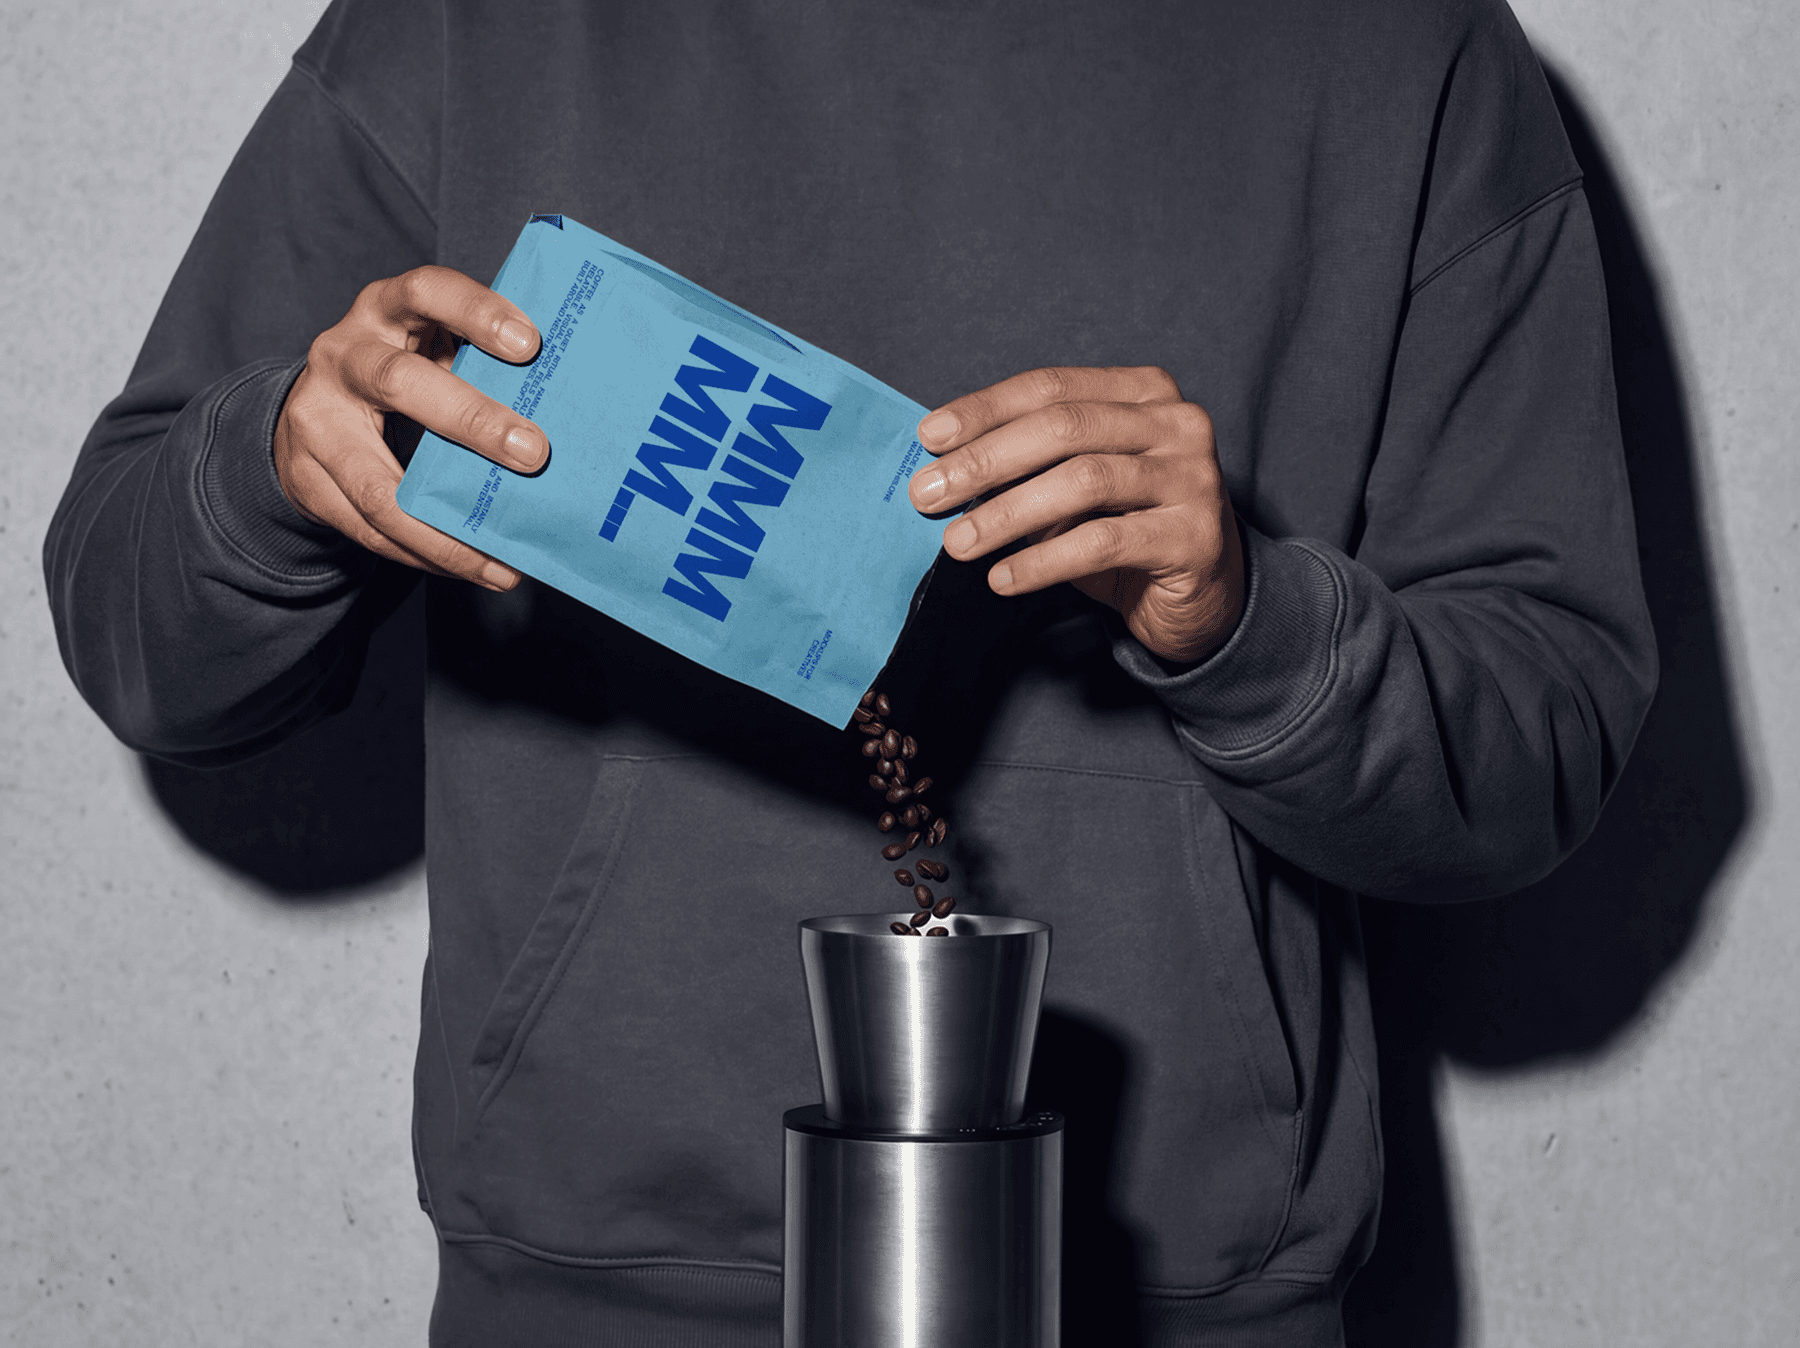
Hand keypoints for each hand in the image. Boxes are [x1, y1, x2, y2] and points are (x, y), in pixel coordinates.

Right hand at [274, 265, 546, 589]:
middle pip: (399, 382)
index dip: (476, 313)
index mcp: (386, 310)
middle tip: (534, 453)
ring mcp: (317, 420)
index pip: (427, 290)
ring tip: (502, 561)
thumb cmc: (407, 374)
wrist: (314, 415)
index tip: (531, 343)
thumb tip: (576, 411)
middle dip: (470, 420)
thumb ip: (485, 368)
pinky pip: (369, 528)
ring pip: (375, 482)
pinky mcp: (307, 480)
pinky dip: (427, 553)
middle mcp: (345, 356)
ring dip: (444, 527)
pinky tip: (474, 567)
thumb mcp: (435, 350)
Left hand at [907, 366, 1245, 664]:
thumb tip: (943, 467)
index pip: (1052, 388)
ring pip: (1084, 481)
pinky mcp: (1195, 537)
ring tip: (958, 543)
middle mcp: (1177, 423)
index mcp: (1144, 392)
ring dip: (1008, 513)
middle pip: (1064, 427)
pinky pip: (1104, 542)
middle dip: (986, 461)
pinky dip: (1044, 561)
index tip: (928, 437)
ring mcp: (1193, 477)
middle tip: (928, 494)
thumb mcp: (1072, 488)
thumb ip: (1026, 466)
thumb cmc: (1125, 531)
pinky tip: (1003, 578)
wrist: (1199, 599)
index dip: (986, 410)